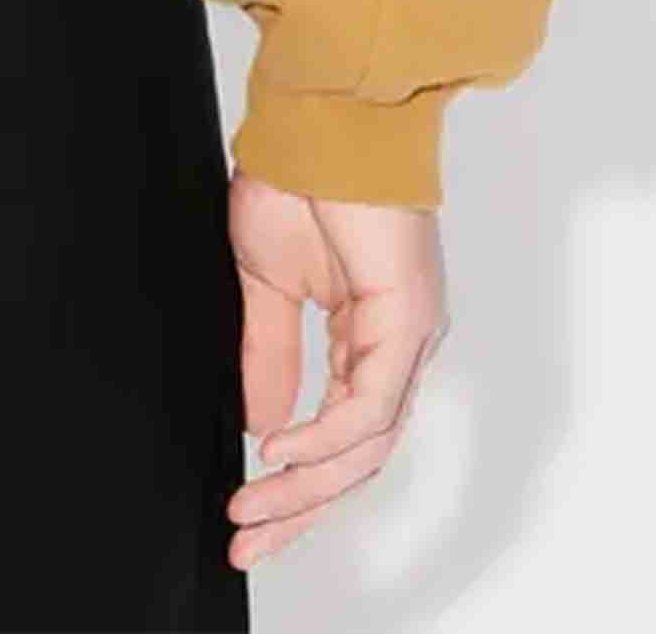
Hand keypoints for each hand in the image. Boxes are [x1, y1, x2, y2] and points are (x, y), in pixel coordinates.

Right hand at [225, 175, 447, 572]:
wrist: (317, 114)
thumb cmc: (296, 174)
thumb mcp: (265, 281)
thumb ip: (268, 355)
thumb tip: (265, 425)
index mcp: (370, 334)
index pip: (342, 436)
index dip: (295, 487)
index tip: (248, 519)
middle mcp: (398, 344)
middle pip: (357, 457)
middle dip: (298, 509)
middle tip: (247, 541)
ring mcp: (408, 336)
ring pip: (367, 446)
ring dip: (305, 486)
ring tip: (252, 506)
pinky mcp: (405, 321)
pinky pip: (370, 407)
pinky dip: (325, 439)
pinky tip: (280, 451)